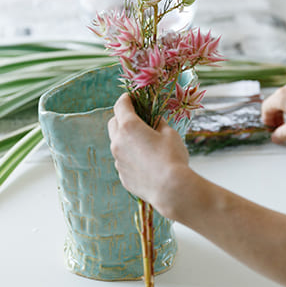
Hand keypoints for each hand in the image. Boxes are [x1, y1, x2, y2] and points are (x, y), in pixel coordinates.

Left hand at [107, 93, 192, 218]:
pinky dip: (129, 156)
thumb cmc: (172, 158)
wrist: (171, 189)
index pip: (121, 105)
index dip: (126, 98)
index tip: (132, 97)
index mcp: (129, 127)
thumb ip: (158, 123)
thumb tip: (153, 120)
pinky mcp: (122, 175)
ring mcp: (118, 160)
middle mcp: (118, 142)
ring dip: (126, 138)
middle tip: (137, 118)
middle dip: (122, 117)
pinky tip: (145, 161)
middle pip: (113, 123)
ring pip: (117, 143)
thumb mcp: (169, 133)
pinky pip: (122, 160)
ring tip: (143, 142)